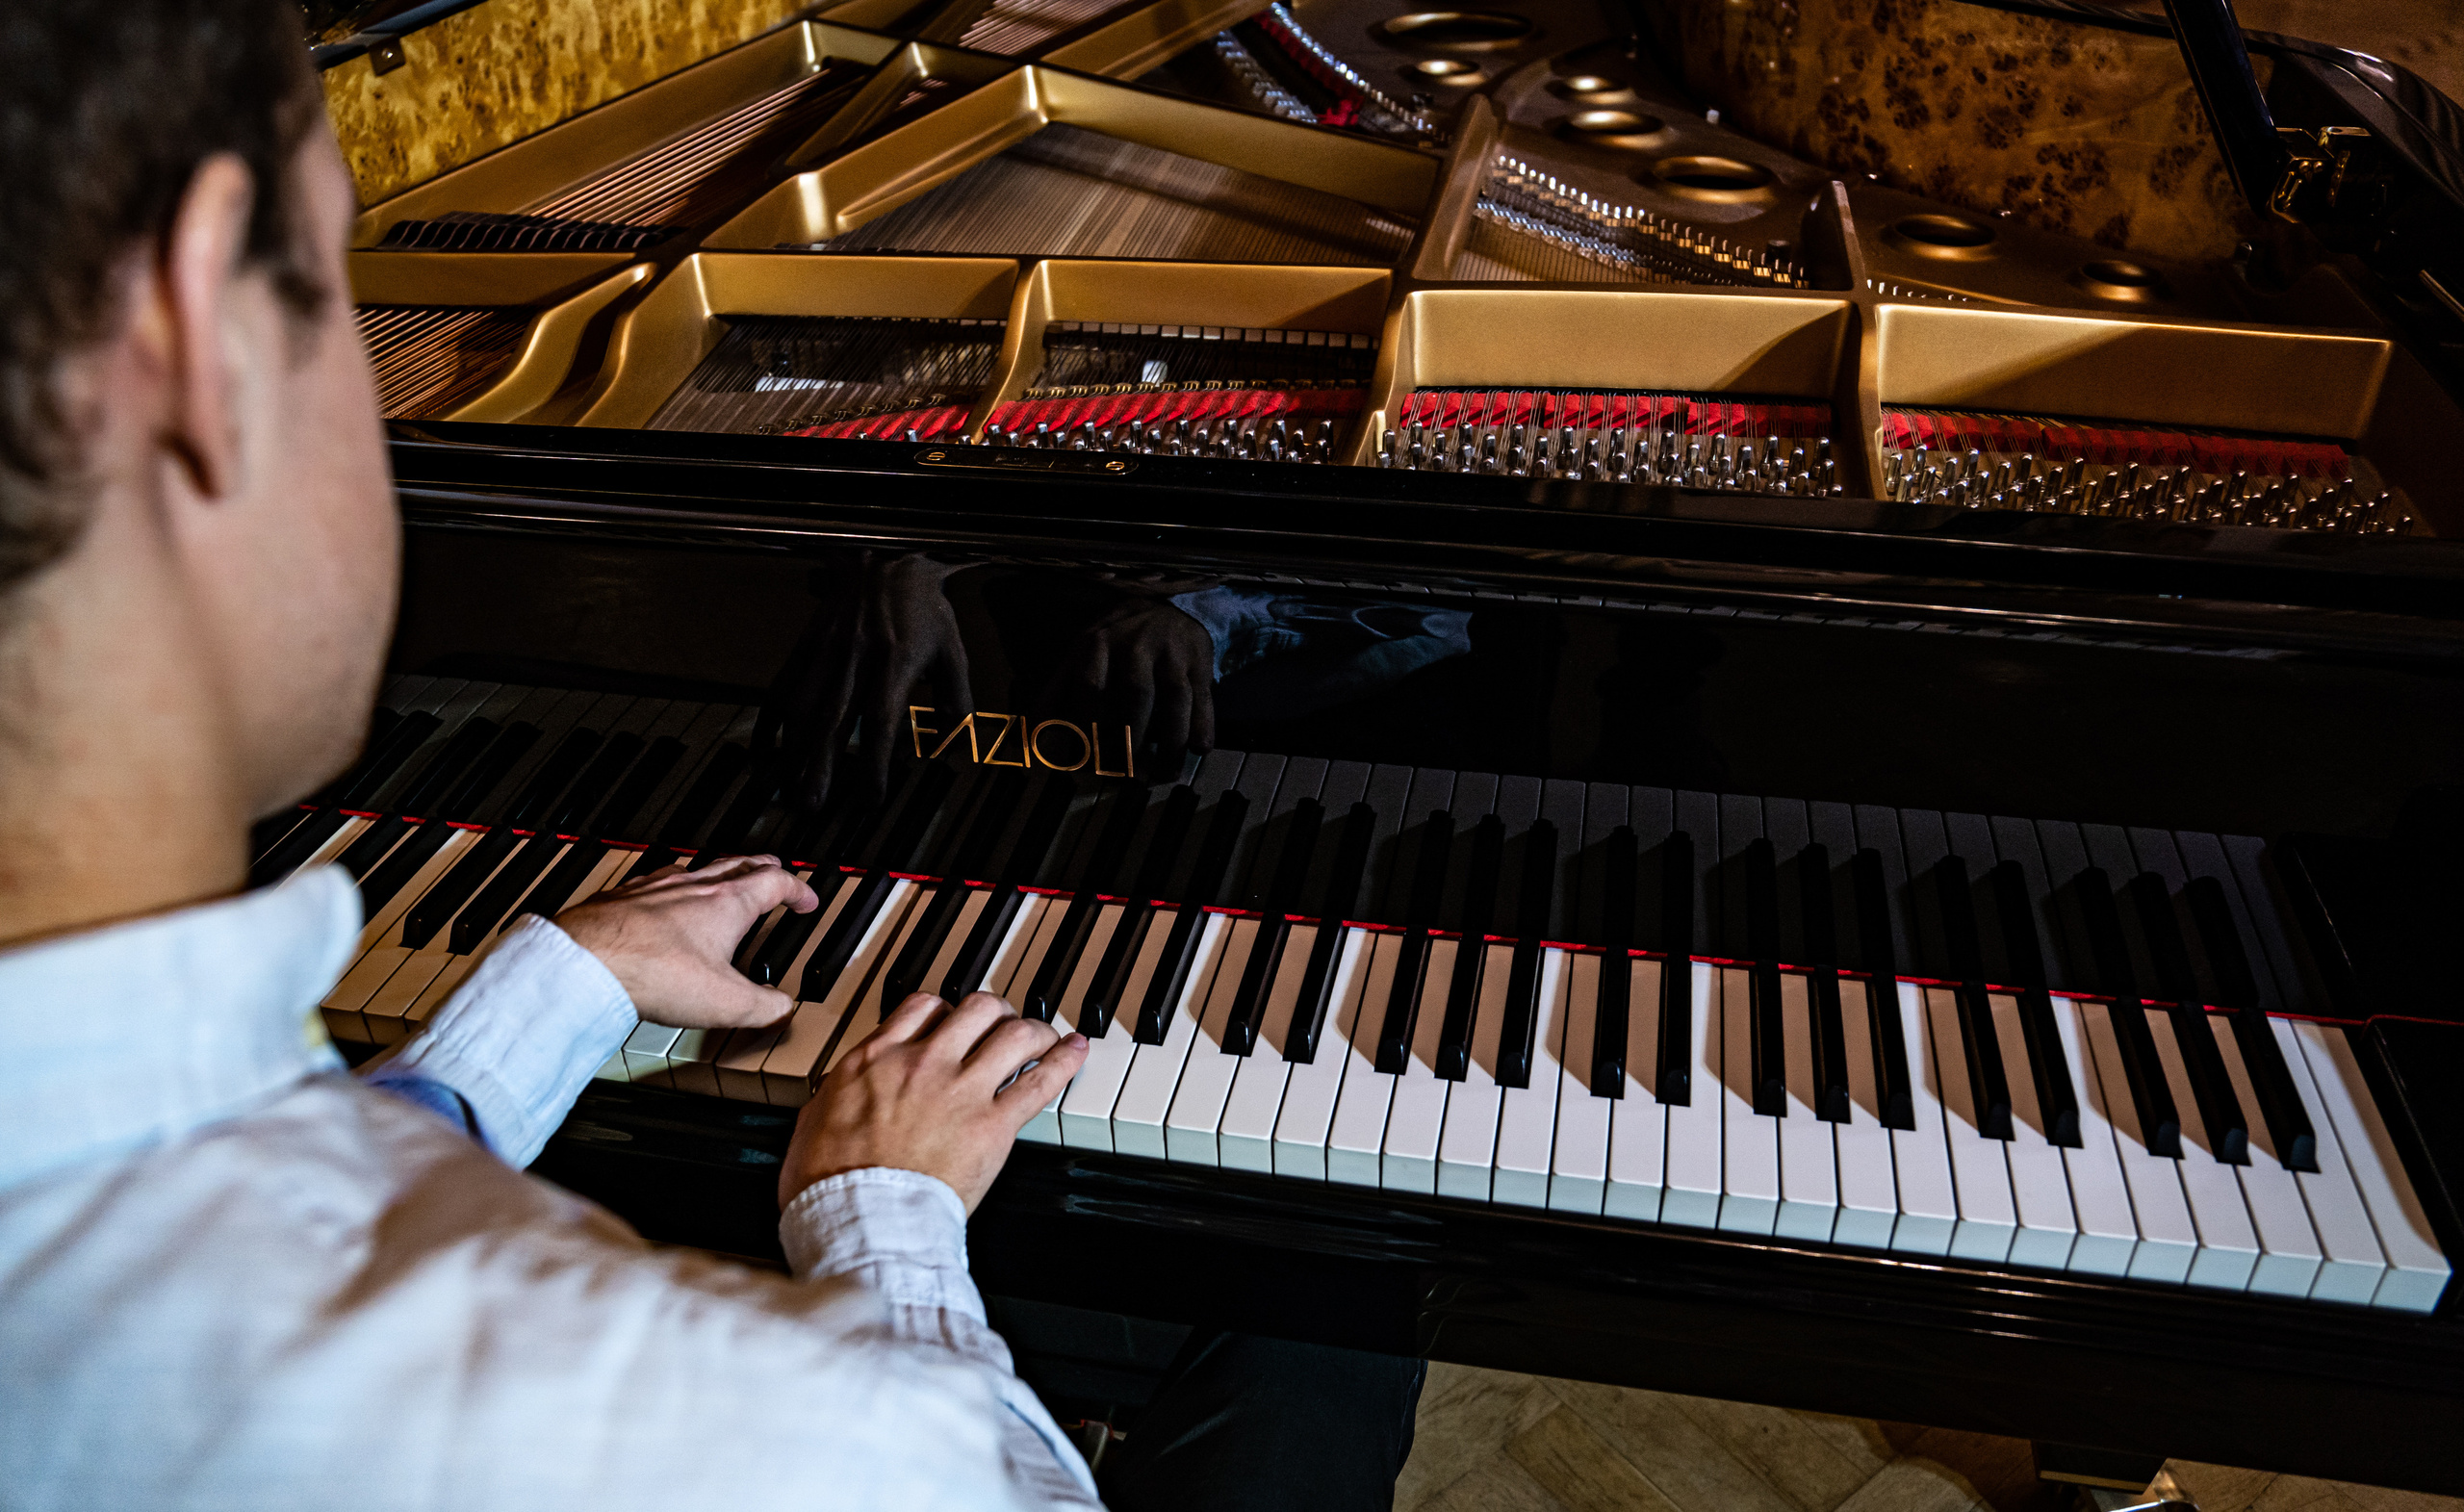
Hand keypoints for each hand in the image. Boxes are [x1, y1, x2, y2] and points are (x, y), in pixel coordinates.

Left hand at [555, 855, 816, 1027]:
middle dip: (763, 867)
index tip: (806, 899)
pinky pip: (658, 882)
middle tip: (774, 872)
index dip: (797, 890)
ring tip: (722, 882)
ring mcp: (656, 889)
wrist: (588, 963)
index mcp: (727, 903)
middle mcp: (693, 887)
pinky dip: (674, 888)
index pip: (776, 882)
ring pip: (698, 869)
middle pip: (738, 865)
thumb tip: (782, 1008)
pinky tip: (664, 901)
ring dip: (718, 874)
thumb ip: (763, 1007)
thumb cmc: (653, 973)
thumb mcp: (726, 1003)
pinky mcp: (624, 899)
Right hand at [760, 552, 971, 812]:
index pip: (881, 721)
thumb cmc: (924, 610)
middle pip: (833, 721)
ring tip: (782, 788)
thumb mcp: (953, 652)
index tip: (870, 799)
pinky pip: (783, 687)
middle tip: (809, 807)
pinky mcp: (807, 645)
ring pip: (802, 708)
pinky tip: (764, 752)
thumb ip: (955, 702)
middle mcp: (856, 659)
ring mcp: (826, 652)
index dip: (873, 763)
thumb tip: (956, 749)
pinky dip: (771, 722)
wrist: (886, 557)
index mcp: (895, 662)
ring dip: (790, 751)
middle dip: (819, 767)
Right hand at [778, 990, 1088, 1214]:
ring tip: (1044, 1035)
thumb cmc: (831, 1185)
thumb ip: (838, 1095)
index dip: (946, 1009)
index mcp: (877, 1058)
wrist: (862, 1219)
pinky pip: (1040, 1082)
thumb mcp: (813, 1121)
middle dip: (995, 1012)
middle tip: (1003, 1023)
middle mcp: (924, 1061)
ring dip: (1034, 1030)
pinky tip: (1076, 1050)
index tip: (954, 1020)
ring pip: (1014, 1034)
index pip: (924, 1006)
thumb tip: (836, 1094)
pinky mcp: (994, 1124)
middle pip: (976, 1008)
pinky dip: (1064, 1061)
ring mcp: (963, 1089)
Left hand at [1045, 594, 1215, 760]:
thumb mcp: (1077, 659)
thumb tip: (1023, 742)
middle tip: (1128, 776)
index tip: (1086, 762)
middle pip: (1136, 695)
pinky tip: (1199, 750)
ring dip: (1172, 741)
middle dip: (1132, 740)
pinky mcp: (1200, 659)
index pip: (1091, 687)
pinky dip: (1203, 724)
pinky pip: (1204, 696)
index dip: (1087, 726)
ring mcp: (1171, 650)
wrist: (1161, 605)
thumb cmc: (1112, 644)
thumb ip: (1052, 699)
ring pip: (1175, 698)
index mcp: (1098, 643)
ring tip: (1164, 774)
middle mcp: (1136, 643)